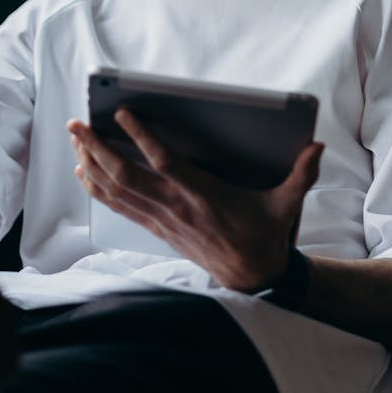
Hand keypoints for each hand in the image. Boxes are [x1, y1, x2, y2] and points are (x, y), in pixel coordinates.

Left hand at [68, 109, 322, 291]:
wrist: (253, 279)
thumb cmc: (265, 236)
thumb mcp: (286, 204)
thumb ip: (300, 174)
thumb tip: (317, 146)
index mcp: (203, 195)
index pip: (164, 162)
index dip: (141, 137)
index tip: (122, 113)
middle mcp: (176, 207)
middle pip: (125, 174)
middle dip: (97, 148)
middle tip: (76, 124)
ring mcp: (162, 219)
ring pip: (116, 190)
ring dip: (91, 164)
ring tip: (74, 140)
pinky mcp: (157, 229)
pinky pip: (119, 207)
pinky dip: (98, 188)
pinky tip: (83, 173)